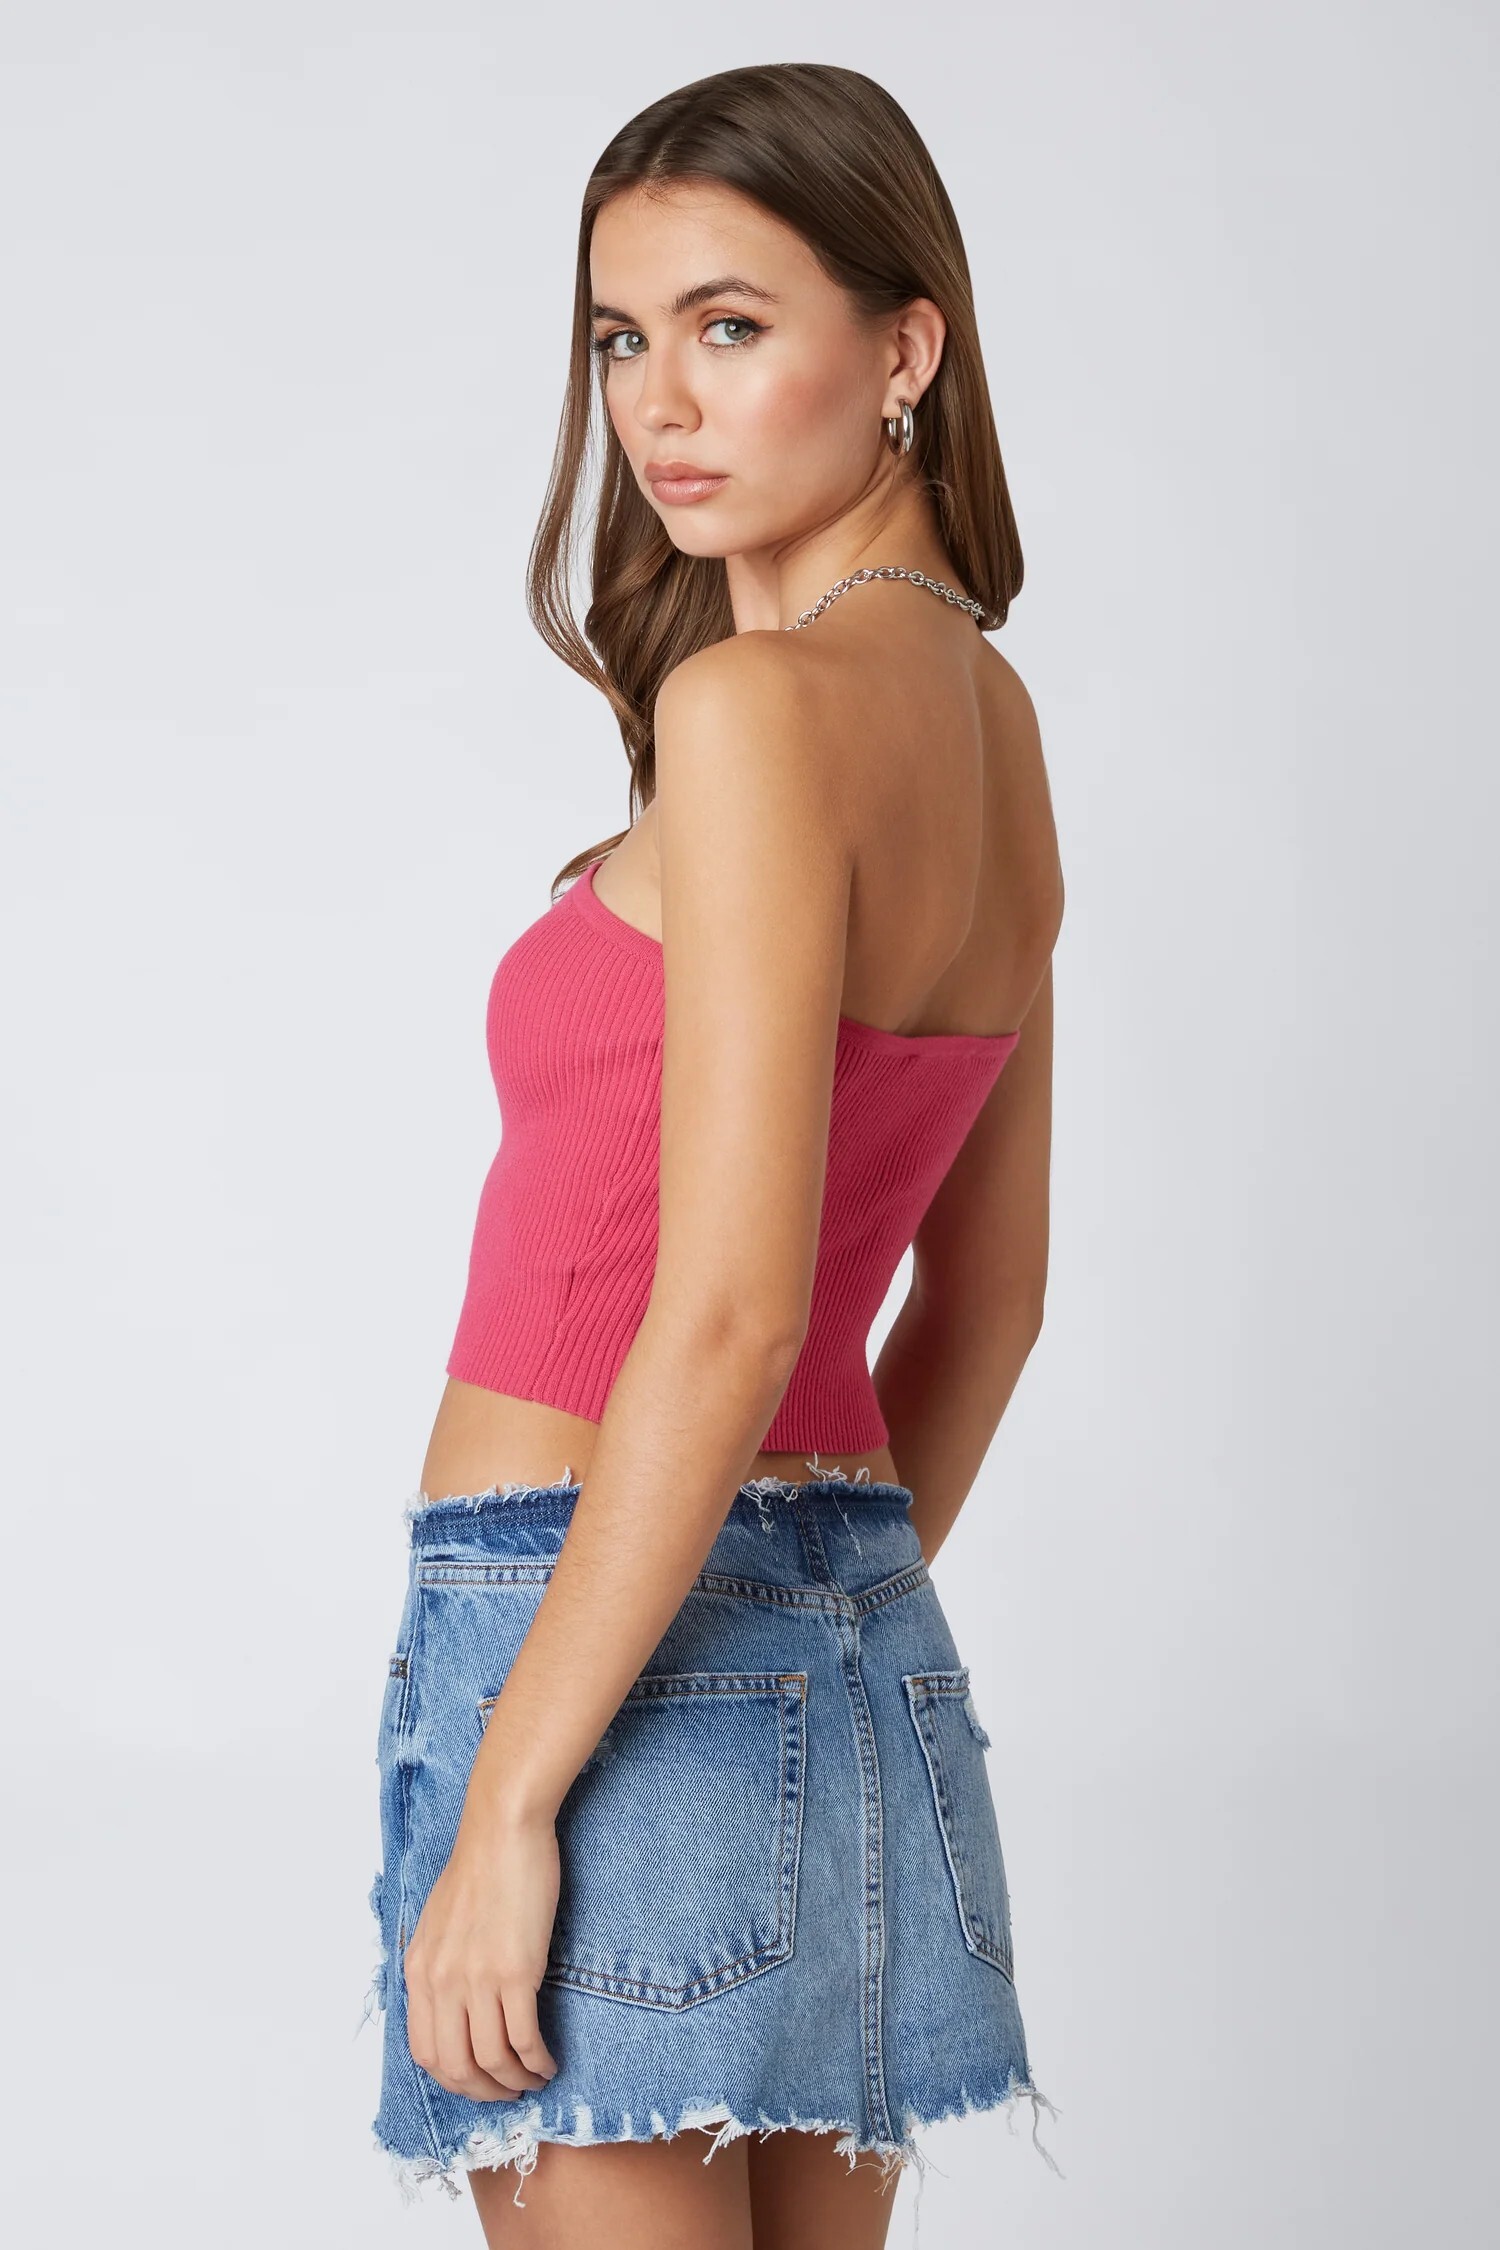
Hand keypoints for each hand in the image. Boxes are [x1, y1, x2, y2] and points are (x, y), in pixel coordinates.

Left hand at [403, 1807, 561, 2100]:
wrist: (503, 1830)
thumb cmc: (479, 1867)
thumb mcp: (438, 1922)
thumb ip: (438, 1966)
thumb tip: (451, 2006)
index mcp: (419, 1971)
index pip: (425, 2053)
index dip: (453, 2079)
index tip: (478, 2082)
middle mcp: (441, 1982)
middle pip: (456, 2067)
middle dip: (484, 2091)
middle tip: (509, 2093)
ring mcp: (477, 1979)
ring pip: (491, 2060)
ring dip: (515, 2082)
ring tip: (534, 2079)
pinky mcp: (516, 1972)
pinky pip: (524, 2039)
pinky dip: (537, 2061)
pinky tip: (548, 2061)